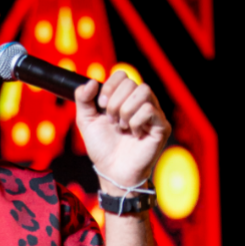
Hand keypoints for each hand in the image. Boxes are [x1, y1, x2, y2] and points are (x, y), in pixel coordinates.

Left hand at [75, 72, 170, 192]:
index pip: (122, 75)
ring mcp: (153, 113)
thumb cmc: (102, 147)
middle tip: (112, 121)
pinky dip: (135, 122)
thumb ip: (83, 100)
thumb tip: (90, 81)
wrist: (111, 171)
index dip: (109, 86)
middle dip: (115, 103)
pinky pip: (149, 110)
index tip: (101, 105)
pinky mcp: (161, 126)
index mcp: (125, 98)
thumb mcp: (86, 121)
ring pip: (143, 91)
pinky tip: (134, 134)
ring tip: (122, 127)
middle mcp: (141, 102)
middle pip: (131, 82)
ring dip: (126, 111)